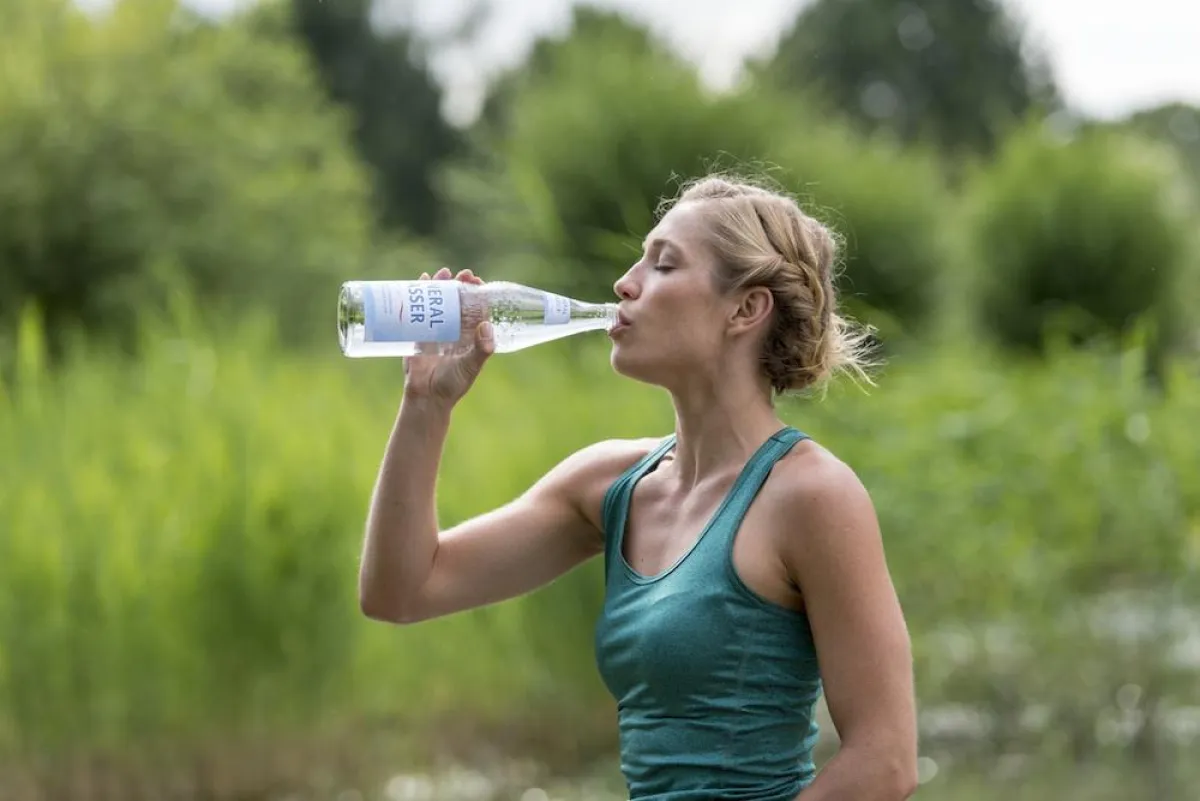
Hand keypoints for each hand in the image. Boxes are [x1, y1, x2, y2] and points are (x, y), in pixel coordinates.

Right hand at [401, 267, 493, 405]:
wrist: (426, 398)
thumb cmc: (453, 384)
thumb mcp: (471, 366)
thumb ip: (481, 349)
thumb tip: (486, 325)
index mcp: (470, 336)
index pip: (477, 309)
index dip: (478, 294)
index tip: (477, 281)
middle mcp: (454, 330)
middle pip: (458, 301)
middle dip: (460, 286)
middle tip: (462, 274)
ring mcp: (435, 331)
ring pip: (439, 303)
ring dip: (440, 286)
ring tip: (442, 273)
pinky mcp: (417, 333)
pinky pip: (418, 310)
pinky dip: (418, 295)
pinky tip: (421, 281)